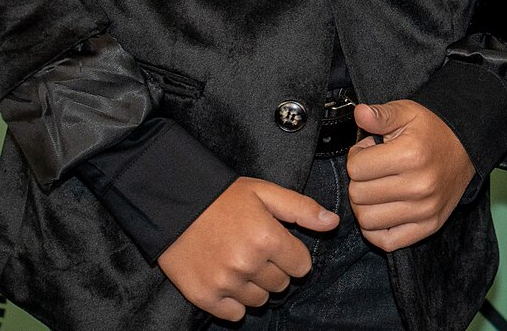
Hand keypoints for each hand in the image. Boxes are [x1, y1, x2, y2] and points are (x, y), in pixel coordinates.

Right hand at [157, 177, 337, 320]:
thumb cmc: (222, 197)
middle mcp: (247, 263)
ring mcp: (225, 282)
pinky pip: (235, 314)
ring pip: (259, 300)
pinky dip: (234, 301)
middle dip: (275, 269)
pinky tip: (226, 279)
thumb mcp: (264, 192)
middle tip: (256, 251)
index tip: (278, 245)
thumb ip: (301, 209)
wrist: (173, 204)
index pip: (302, 266)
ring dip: (255, 285)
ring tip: (239, 262)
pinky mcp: (204, 296)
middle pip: (281, 285)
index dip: (293, 255)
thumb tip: (332, 222)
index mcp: (267, 237)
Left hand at [345, 100, 475, 250]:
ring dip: (364, 205)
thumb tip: (359, 113)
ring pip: (367, 220)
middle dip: (358, 180)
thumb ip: (381, 114)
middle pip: (358, 195)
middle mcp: (419, 186)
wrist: (464, 147)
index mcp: (410, 155)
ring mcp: (425, 210)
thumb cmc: (430, 130)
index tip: (369, 151)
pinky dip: (376, 230)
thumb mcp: (406, 112)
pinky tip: (381, 210)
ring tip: (377, 188)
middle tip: (373, 169)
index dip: (356, 156)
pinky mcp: (429, 226)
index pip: (356, 168)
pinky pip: (387, 242)